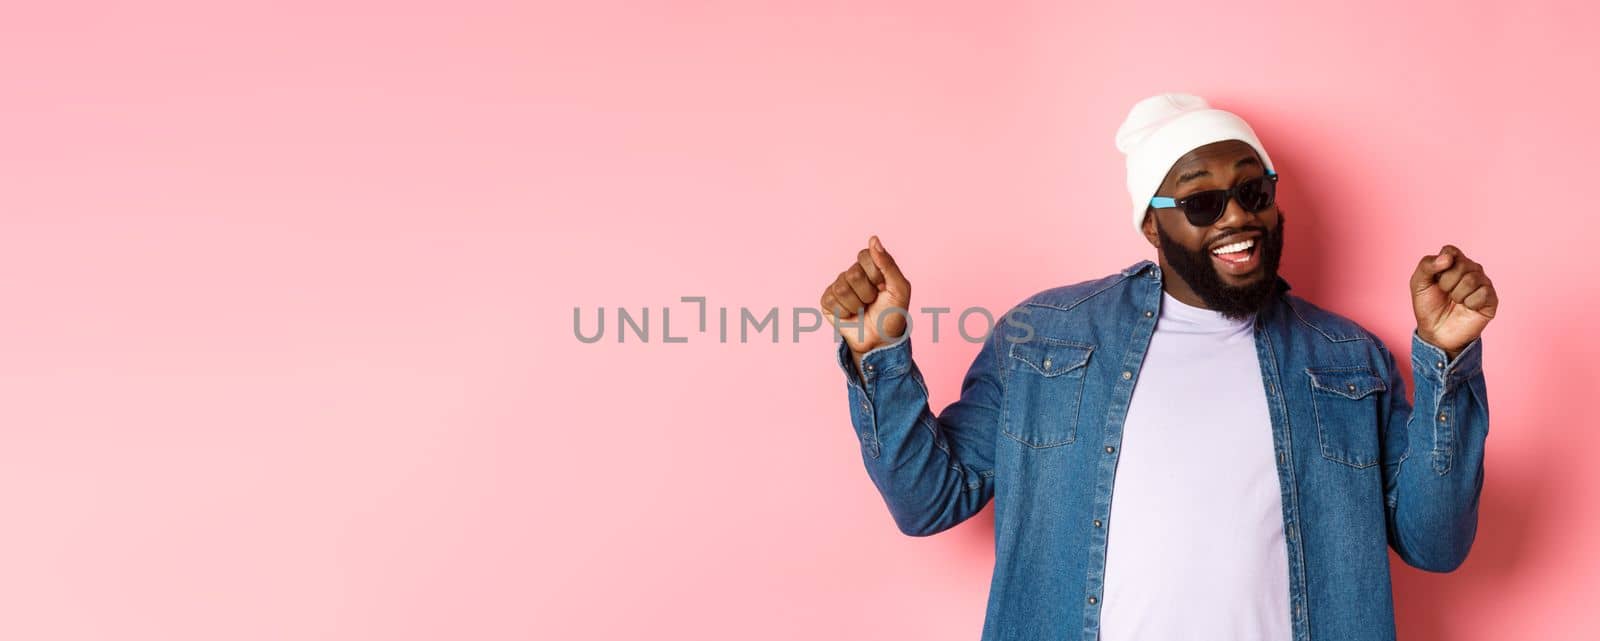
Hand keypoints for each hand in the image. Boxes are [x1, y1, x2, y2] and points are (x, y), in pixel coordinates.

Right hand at [819, 235, 911, 356]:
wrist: (880, 340)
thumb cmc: (892, 314)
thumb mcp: (899, 288)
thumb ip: (888, 263)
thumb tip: (873, 239)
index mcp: (870, 266)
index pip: (864, 255)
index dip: (876, 274)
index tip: (883, 287)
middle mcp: (853, 273)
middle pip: (854, 274)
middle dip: (867, 293)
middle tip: (873, 302)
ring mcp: (839, 287)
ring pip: (842, 288)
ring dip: (857, 304)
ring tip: (862, 310)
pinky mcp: (828, 301)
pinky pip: (831, 299)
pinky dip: (844, 311)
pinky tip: (851, 315)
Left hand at [1410, 244, 1497, 359]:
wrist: (1436, 332)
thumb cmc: (1428, 306)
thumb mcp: (1418, 284)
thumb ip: (1427, 265)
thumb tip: (1447, 258)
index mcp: (1453, 262)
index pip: (1450, 250)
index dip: (1441, 264)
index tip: (1435, 278)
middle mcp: (1471, 269)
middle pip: (1461, 265)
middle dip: (1446, 283)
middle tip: (1445, 294)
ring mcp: (1483, 283)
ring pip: (1472, 279)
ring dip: (1457, 295)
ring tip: (1456, 302)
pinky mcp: (1491, 298)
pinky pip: (1482, 293)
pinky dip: (1469, 303)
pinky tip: (1467, 308)